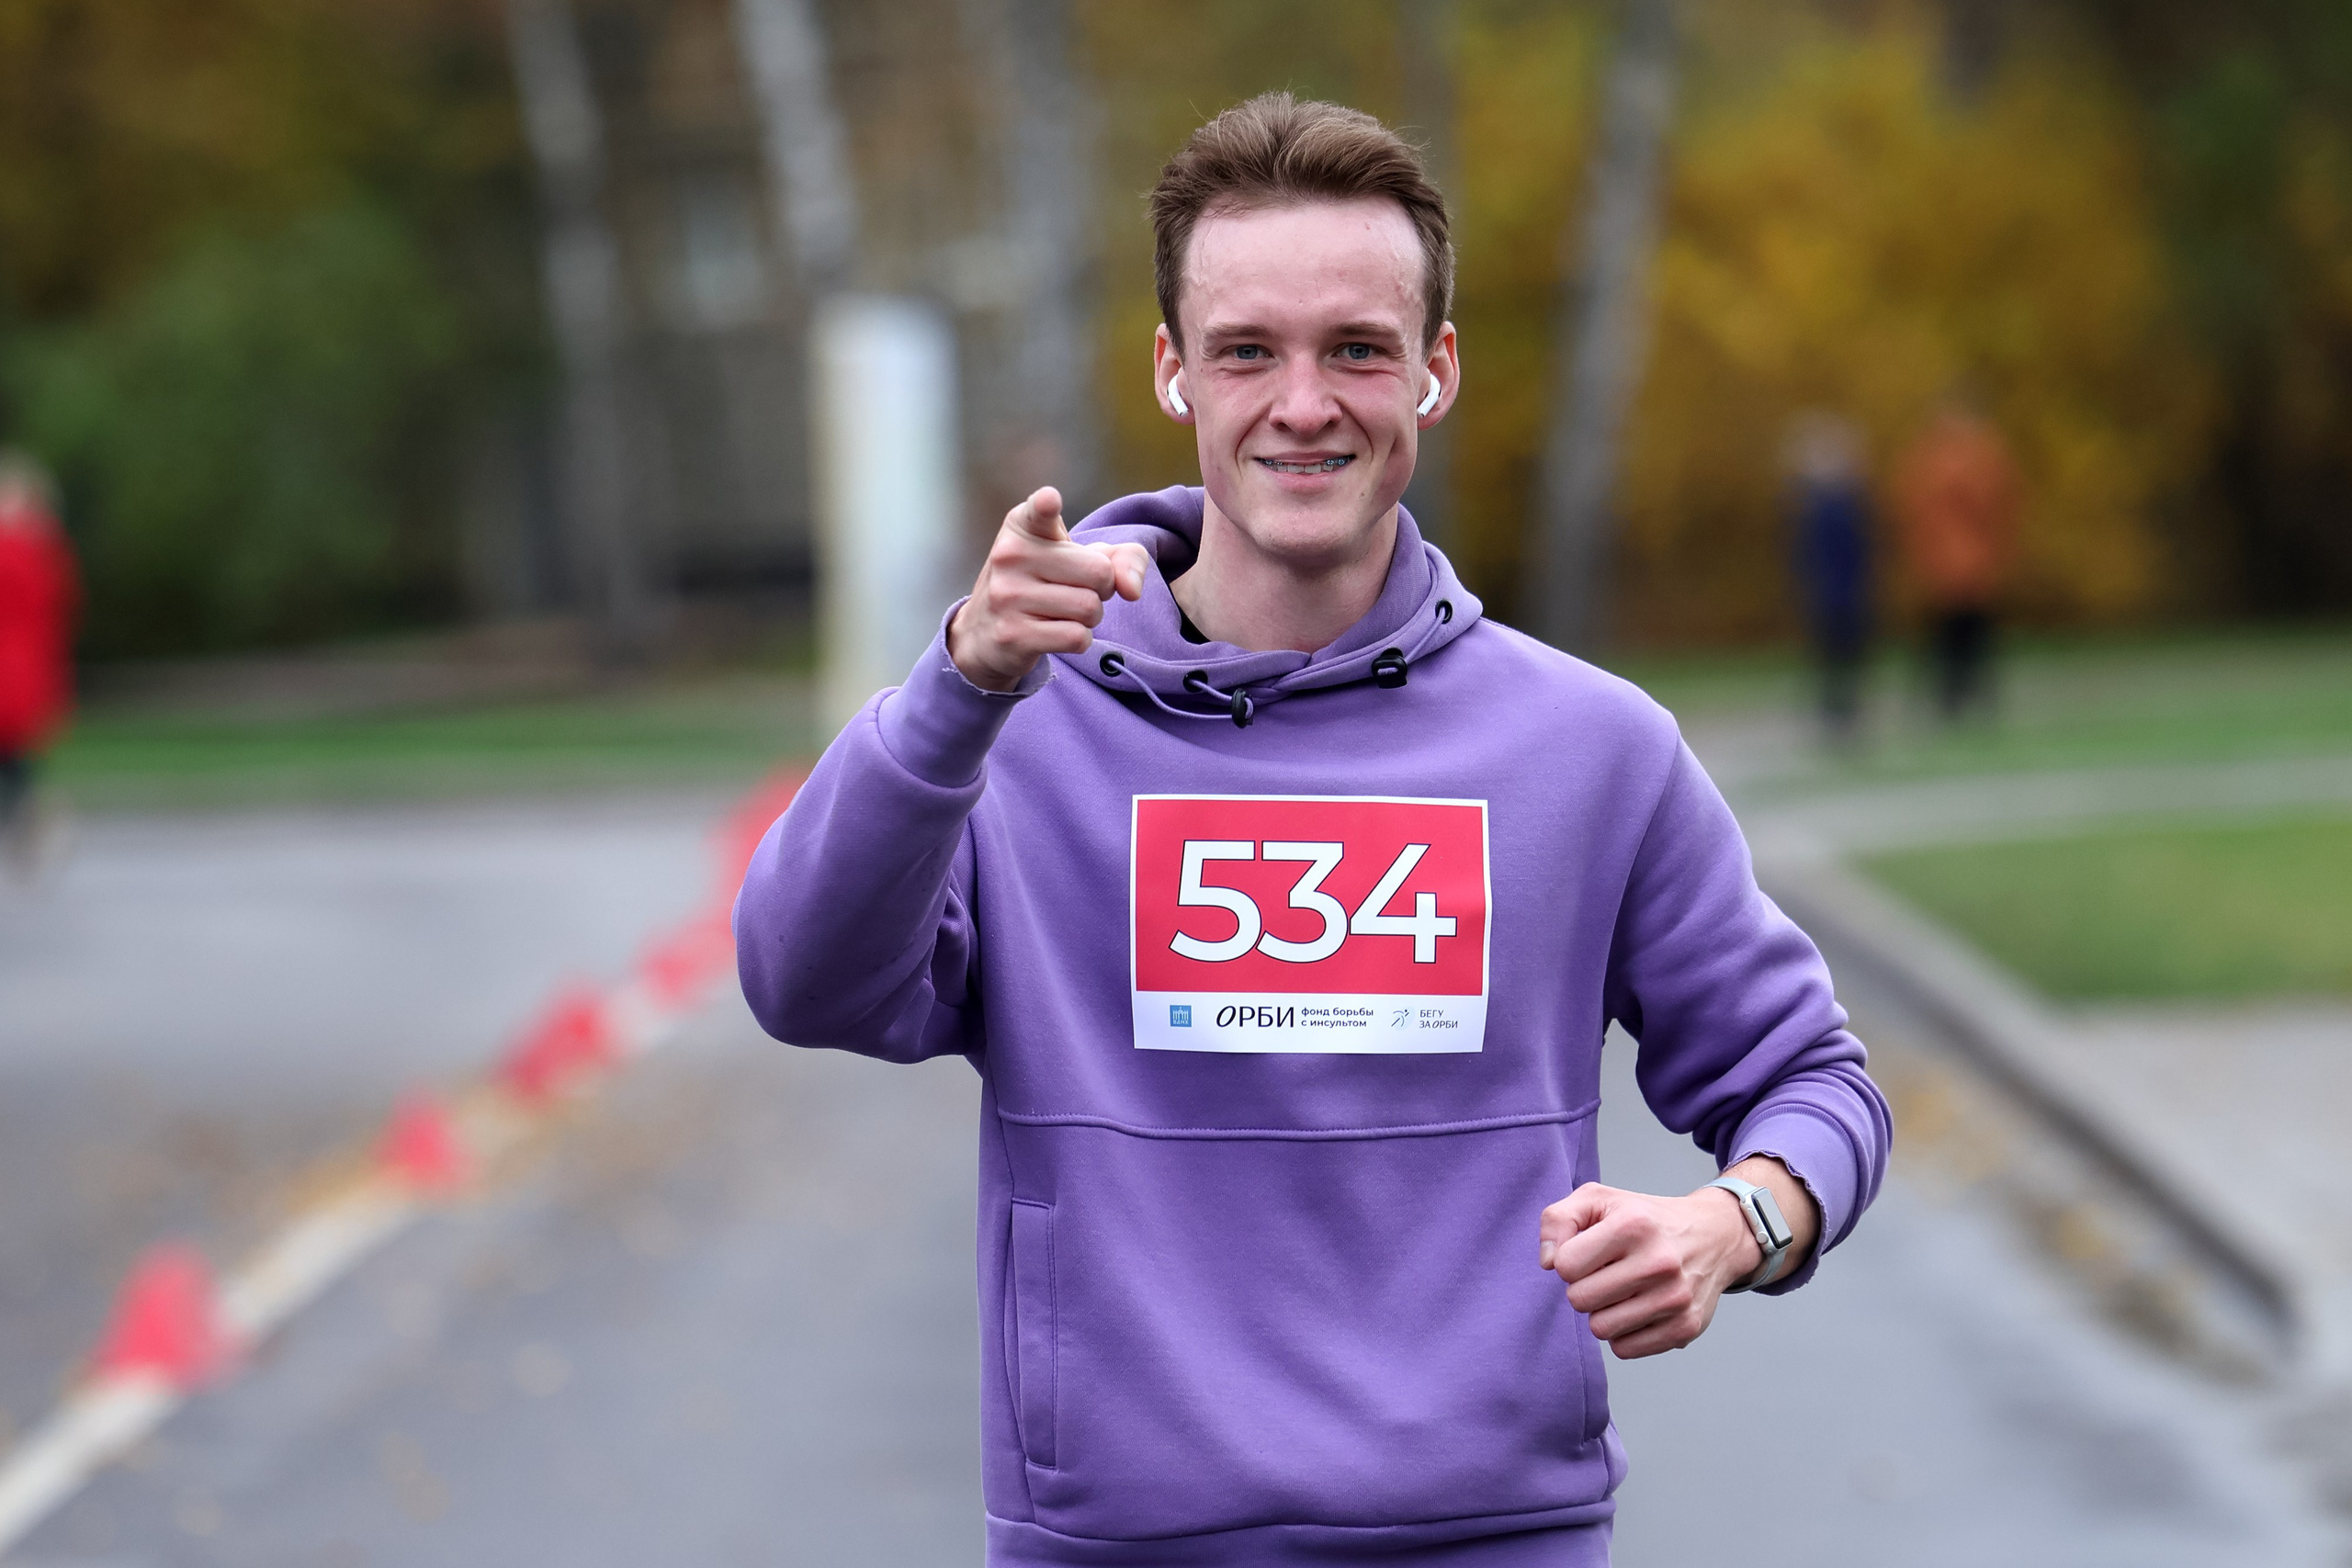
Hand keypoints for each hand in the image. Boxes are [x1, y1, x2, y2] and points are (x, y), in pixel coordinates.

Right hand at [949, 486, 1150, 691]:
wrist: (985, 633)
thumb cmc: (1043, 585)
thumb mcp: (1076, 557)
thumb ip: (1120, 558)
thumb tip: (1132, 590)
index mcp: (1023, 526)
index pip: (1038, 510)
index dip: (1046, 504)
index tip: (1049, 500)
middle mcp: (1009, 556)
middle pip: (1099, 572)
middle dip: (1102, 588)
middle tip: (1076, 590)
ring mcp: (1007, 596)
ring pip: (1089, 608)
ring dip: (1090, 617)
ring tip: (1063, 612)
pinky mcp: (1012, 635)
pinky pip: (1077, 637)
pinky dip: (1079, 639)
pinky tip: (1055, 632)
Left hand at [1538, 1157, 1814, 1358]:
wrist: (1713, 1236)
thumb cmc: (1644, 1219)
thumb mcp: (1598, 1199)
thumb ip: (1558, 1219)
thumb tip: (1548, 1262)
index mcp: (1633, 1225)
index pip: (1565, 1266)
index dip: (1568, 1261)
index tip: (1588, 1252)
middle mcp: (1659, 1261)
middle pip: (1580, 1300)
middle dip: (1584, 1288)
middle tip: (1606, 1274)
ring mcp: (1675, 1298)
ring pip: (1601, 1329)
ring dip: (1603, 1312)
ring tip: (1623, 1290)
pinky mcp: (1686, 1327)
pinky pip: (1626, 1350)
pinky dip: (1624, 1333)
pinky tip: (1639, 1309)